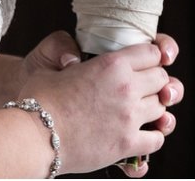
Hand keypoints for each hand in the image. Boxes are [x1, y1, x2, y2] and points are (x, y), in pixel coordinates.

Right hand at [15, 33, 183, 175]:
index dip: (150, 58)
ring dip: (153, 110)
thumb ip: (68, 58)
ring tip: (139, 113)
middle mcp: (126, 87)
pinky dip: (152, 137)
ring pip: (162, 107)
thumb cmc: (37, 102)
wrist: (33, 137)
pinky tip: (140, 136)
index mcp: (112, 64)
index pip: (153, 52)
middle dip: (154, 83)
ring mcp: (129, 116)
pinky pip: (157, 138)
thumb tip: (74, 61)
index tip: (144, 66)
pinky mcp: (127, 143)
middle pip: (162, 78)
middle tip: (142, 90)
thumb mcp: (51, 67)